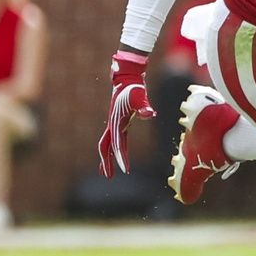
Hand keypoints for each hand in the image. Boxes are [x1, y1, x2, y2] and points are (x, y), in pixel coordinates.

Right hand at [97, 50, 153, 176]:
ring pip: (106, 144)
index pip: (118, 145)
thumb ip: (143, 106)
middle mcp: (113, 125)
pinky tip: (117, 151)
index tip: (125, 170)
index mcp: (117, 123)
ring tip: (107, 171)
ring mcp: (114, 123)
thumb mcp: (140, 96)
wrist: (127, 78)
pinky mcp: (118, 121)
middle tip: (110, 177)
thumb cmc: (134, 87)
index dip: (121, 158)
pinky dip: (113, 148)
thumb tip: (149, 113)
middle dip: (108, 162)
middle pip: (106, 147)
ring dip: (106, 157)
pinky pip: (113, 138)